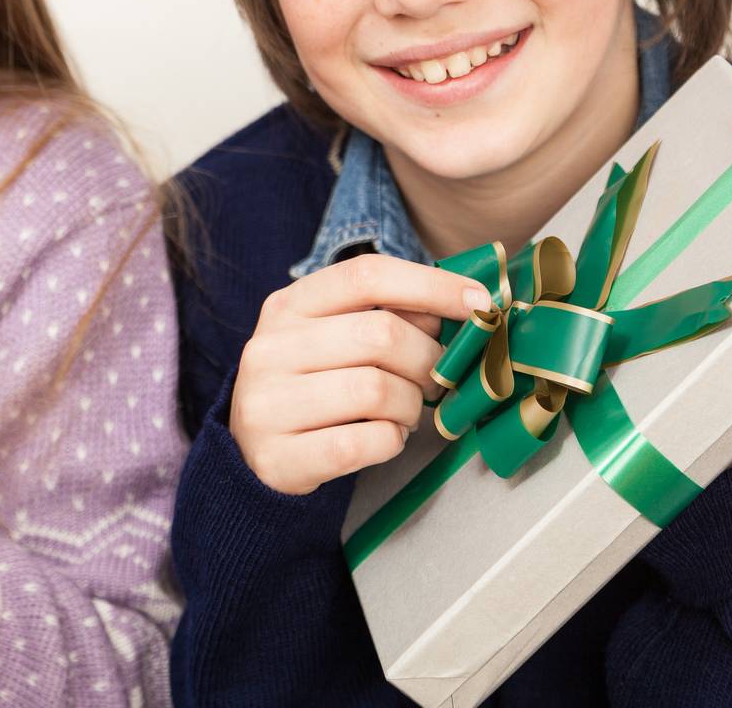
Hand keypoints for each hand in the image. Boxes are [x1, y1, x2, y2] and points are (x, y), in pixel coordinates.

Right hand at [229, 253, 490, 493]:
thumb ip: (389, 315)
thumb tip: (459, 305)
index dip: (430, 284)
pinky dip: (391, 441)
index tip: (479, 302)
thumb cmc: (313, 384)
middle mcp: (270, 346)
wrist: (252, 455)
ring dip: (411, 406)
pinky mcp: (278, 456)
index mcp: (289, 304)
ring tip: (405, 412)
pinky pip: (365, 442)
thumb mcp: (336, 336)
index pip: (367, 275)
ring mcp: (267, 402)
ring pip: (376, 390)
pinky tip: (385, 437)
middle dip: (427, 360)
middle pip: (379, 335)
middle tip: (436, 378)